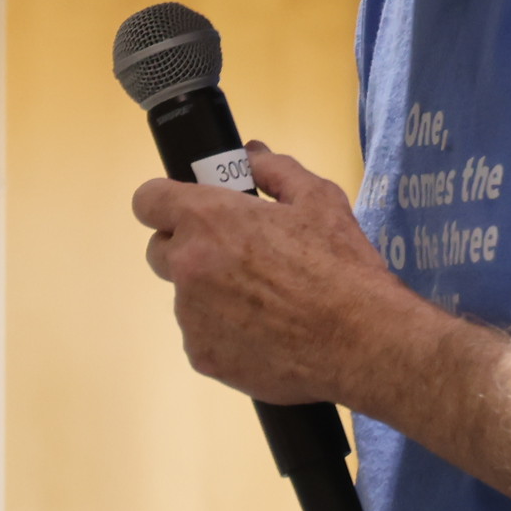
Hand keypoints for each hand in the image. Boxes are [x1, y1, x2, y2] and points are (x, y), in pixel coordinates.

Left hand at [133, 145, 411, 405]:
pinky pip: (201, 335)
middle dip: (189, 249)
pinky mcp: (202, 355)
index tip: (185, 209)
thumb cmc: (342, 268)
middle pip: (159, 251)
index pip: (148, 200)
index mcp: (208, 219)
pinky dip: (224, 333)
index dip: (165, 202)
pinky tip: (265, 332)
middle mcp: (188, 266)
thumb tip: (248, 154)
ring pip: (186, 297)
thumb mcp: (318, 199)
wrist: (362, 342)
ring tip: (265, 301)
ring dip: (211, 294)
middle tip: (235, 256)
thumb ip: (273, 169)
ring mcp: (191, 316)